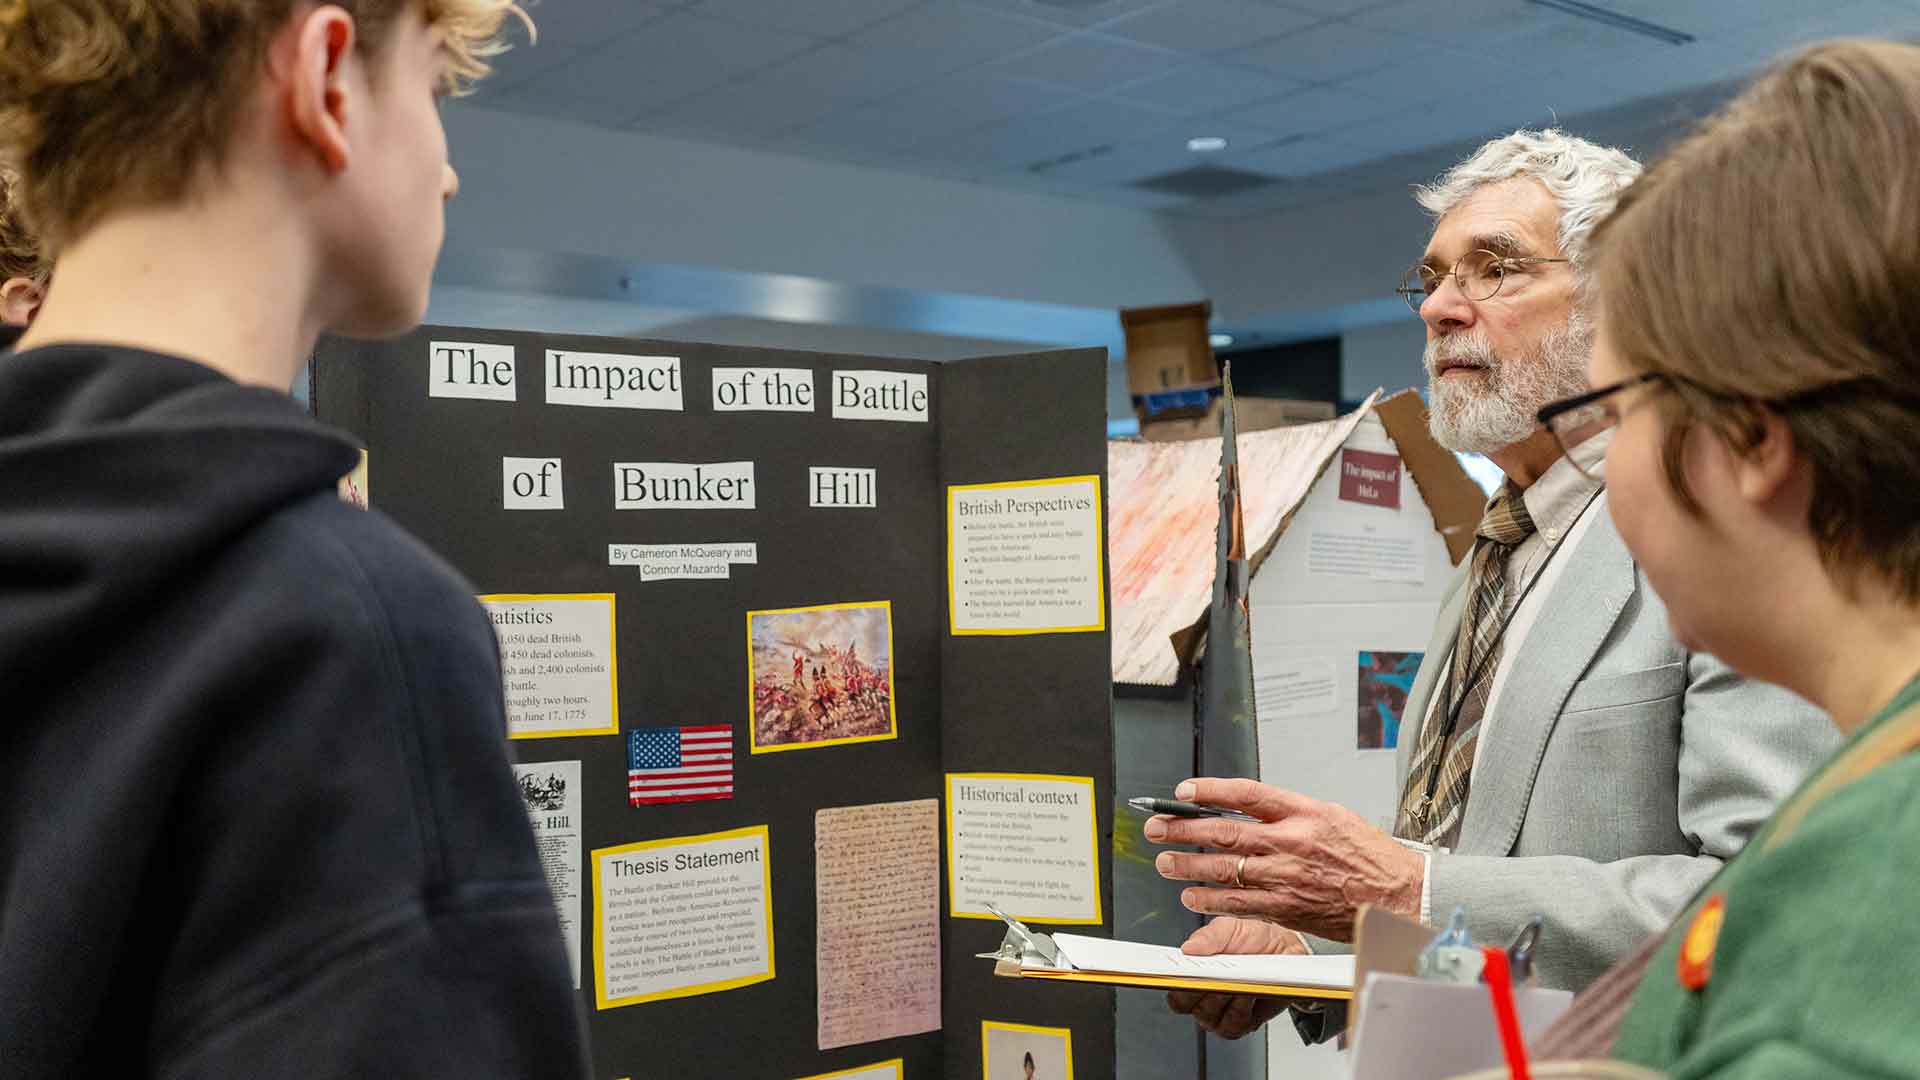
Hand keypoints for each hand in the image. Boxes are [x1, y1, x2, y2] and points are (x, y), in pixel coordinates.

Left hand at [1145, 777, 1422, 941]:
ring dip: (1188, 864)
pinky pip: (1239, 903)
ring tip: (1165, 861)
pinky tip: (1192, 896)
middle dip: (1184, 828)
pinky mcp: (1286, 907)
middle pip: (1225, 830)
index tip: (1184, 791)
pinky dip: (1211, 899)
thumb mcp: (1331, 815)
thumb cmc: (1368, 855)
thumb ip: (1288, 812)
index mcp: (1303, 813)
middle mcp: (1291, 842)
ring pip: (1225, 867)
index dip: (1209, 790)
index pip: (1246, 794)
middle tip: (1158, 827)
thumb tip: (1246, 809)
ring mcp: (1286, 876)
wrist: (1398, 895)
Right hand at [1165, 917, 1299, 1038]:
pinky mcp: (1240, 1025)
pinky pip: (1233, 1024)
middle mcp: (1201, 996)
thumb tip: (1187, 949)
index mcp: (1192, 971)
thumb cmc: (1254, 940)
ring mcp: (1219, 1014)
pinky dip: (1241, 1007)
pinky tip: (1250, 992)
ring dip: (1224, 996)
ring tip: (1238, 980)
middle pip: (1184, 1004)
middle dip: (1198, 989)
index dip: (1167, 979)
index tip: (1174, 972)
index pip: (1170, 983)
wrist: (1286, 953)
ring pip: (1209, 1016)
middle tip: (1211, 974)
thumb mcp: (1230, 928)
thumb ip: (1208, 937)